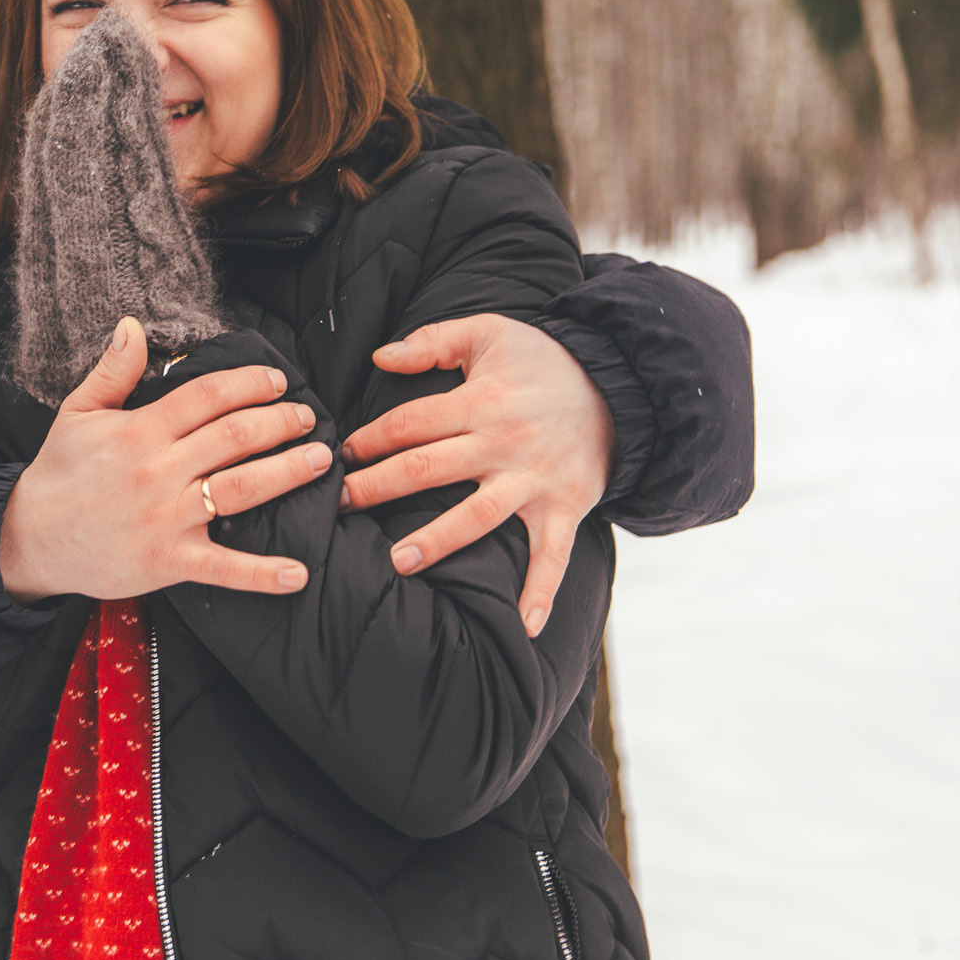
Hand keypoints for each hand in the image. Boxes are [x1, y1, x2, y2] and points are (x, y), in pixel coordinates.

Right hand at [0, 318, 329, 604]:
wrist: (30, 538)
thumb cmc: (57, 474)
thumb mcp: (77, 412)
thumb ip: (112, 370)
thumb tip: (134, 326)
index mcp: (139, 430)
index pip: (208, 395)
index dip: (249, 384)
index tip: (276, 382)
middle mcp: (159, 470)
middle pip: (236, 437)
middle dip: (281, 421)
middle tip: (306, 416)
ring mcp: (167, 517)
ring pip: (242, 489)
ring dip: (288, 472)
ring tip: (319, 460)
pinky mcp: (169, 560)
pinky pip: (224, 567)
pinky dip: (262, 573)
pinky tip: (297, 572)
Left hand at [338, 314, 612, 637]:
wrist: (620, 386)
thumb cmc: (544, 360)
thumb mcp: (489, 332)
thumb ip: (432, 340)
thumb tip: (381, 358)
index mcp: (480, 401)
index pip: (410, 423)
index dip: (369, 440)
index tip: (339, 458)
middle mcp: (503, 443)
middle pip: (429, 468)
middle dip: (379, 488)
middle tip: (340, 507)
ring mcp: (534, 481)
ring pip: (478, 516)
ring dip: (437, 541)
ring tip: (398, 562)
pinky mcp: (565, 508)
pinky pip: (553, 556)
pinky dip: (541, 592)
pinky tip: (524, 627)